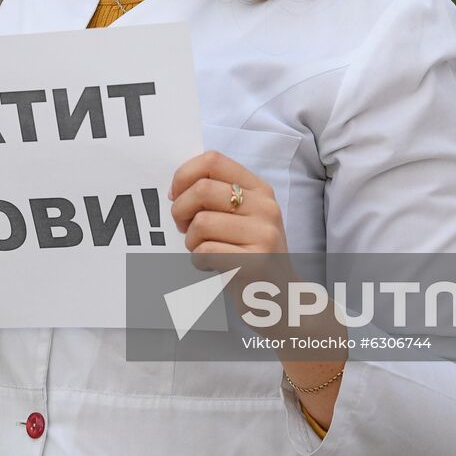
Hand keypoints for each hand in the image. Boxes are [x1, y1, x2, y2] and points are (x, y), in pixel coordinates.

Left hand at [170, 150, 287, 256]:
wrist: (279, 294)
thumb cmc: (249, 253)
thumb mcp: (241, 216)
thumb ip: (216, 197)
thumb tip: (176, 190)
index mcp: (259, 189)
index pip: (213, 160)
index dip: (184, 175)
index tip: (176, 195)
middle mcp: (265, 207)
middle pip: (202, 189)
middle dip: (180, 210)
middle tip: (184, 227)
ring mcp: (264, 234)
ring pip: (201, 222)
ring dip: (190, 241)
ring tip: (202, 250)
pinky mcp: (256, 262)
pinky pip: (206, 251)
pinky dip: (198, 260)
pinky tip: (210, 265)